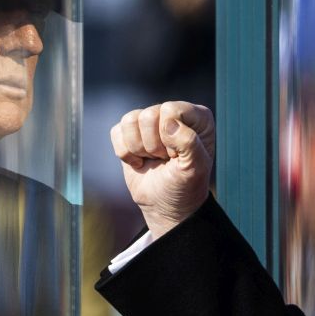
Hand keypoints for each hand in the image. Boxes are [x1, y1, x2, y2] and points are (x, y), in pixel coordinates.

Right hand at [111, 102, 214, 238]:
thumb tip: (168, 124)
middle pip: (149, 115)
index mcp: (198, 117)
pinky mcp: (130, 132)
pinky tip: (140, 161)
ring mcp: (150, 121)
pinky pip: (116, 132)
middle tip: (165, 159)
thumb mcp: (195, 168)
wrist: (165, 205)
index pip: (171, 110)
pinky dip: (125, 153)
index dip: (170, 137)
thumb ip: (188, 143)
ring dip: (139, 149)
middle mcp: (173, 114)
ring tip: (153, 159)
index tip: (177, 156)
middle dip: (154, 145)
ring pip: (130, 120)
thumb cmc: (185, 185)